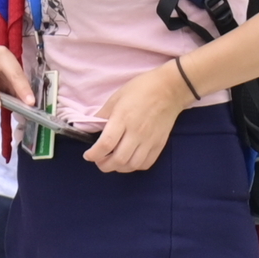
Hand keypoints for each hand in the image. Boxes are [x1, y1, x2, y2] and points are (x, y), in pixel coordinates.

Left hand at [89, 59, 191, 173]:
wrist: (170, 89)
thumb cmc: (141, 89)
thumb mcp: (116, 97)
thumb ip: (102, 115)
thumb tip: (91, 129)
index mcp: (123, 118)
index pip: (106, 144)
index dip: (94, 154)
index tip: (88, 156)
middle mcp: (136, 132)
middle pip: (118, 159)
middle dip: (104, 165)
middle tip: (99, 161)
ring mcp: (149, 140)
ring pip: (132, 165)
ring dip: (119, 168)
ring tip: (112, 162)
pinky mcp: (159, 144)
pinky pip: (146, 163)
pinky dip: (134, 167)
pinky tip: (129, 160)